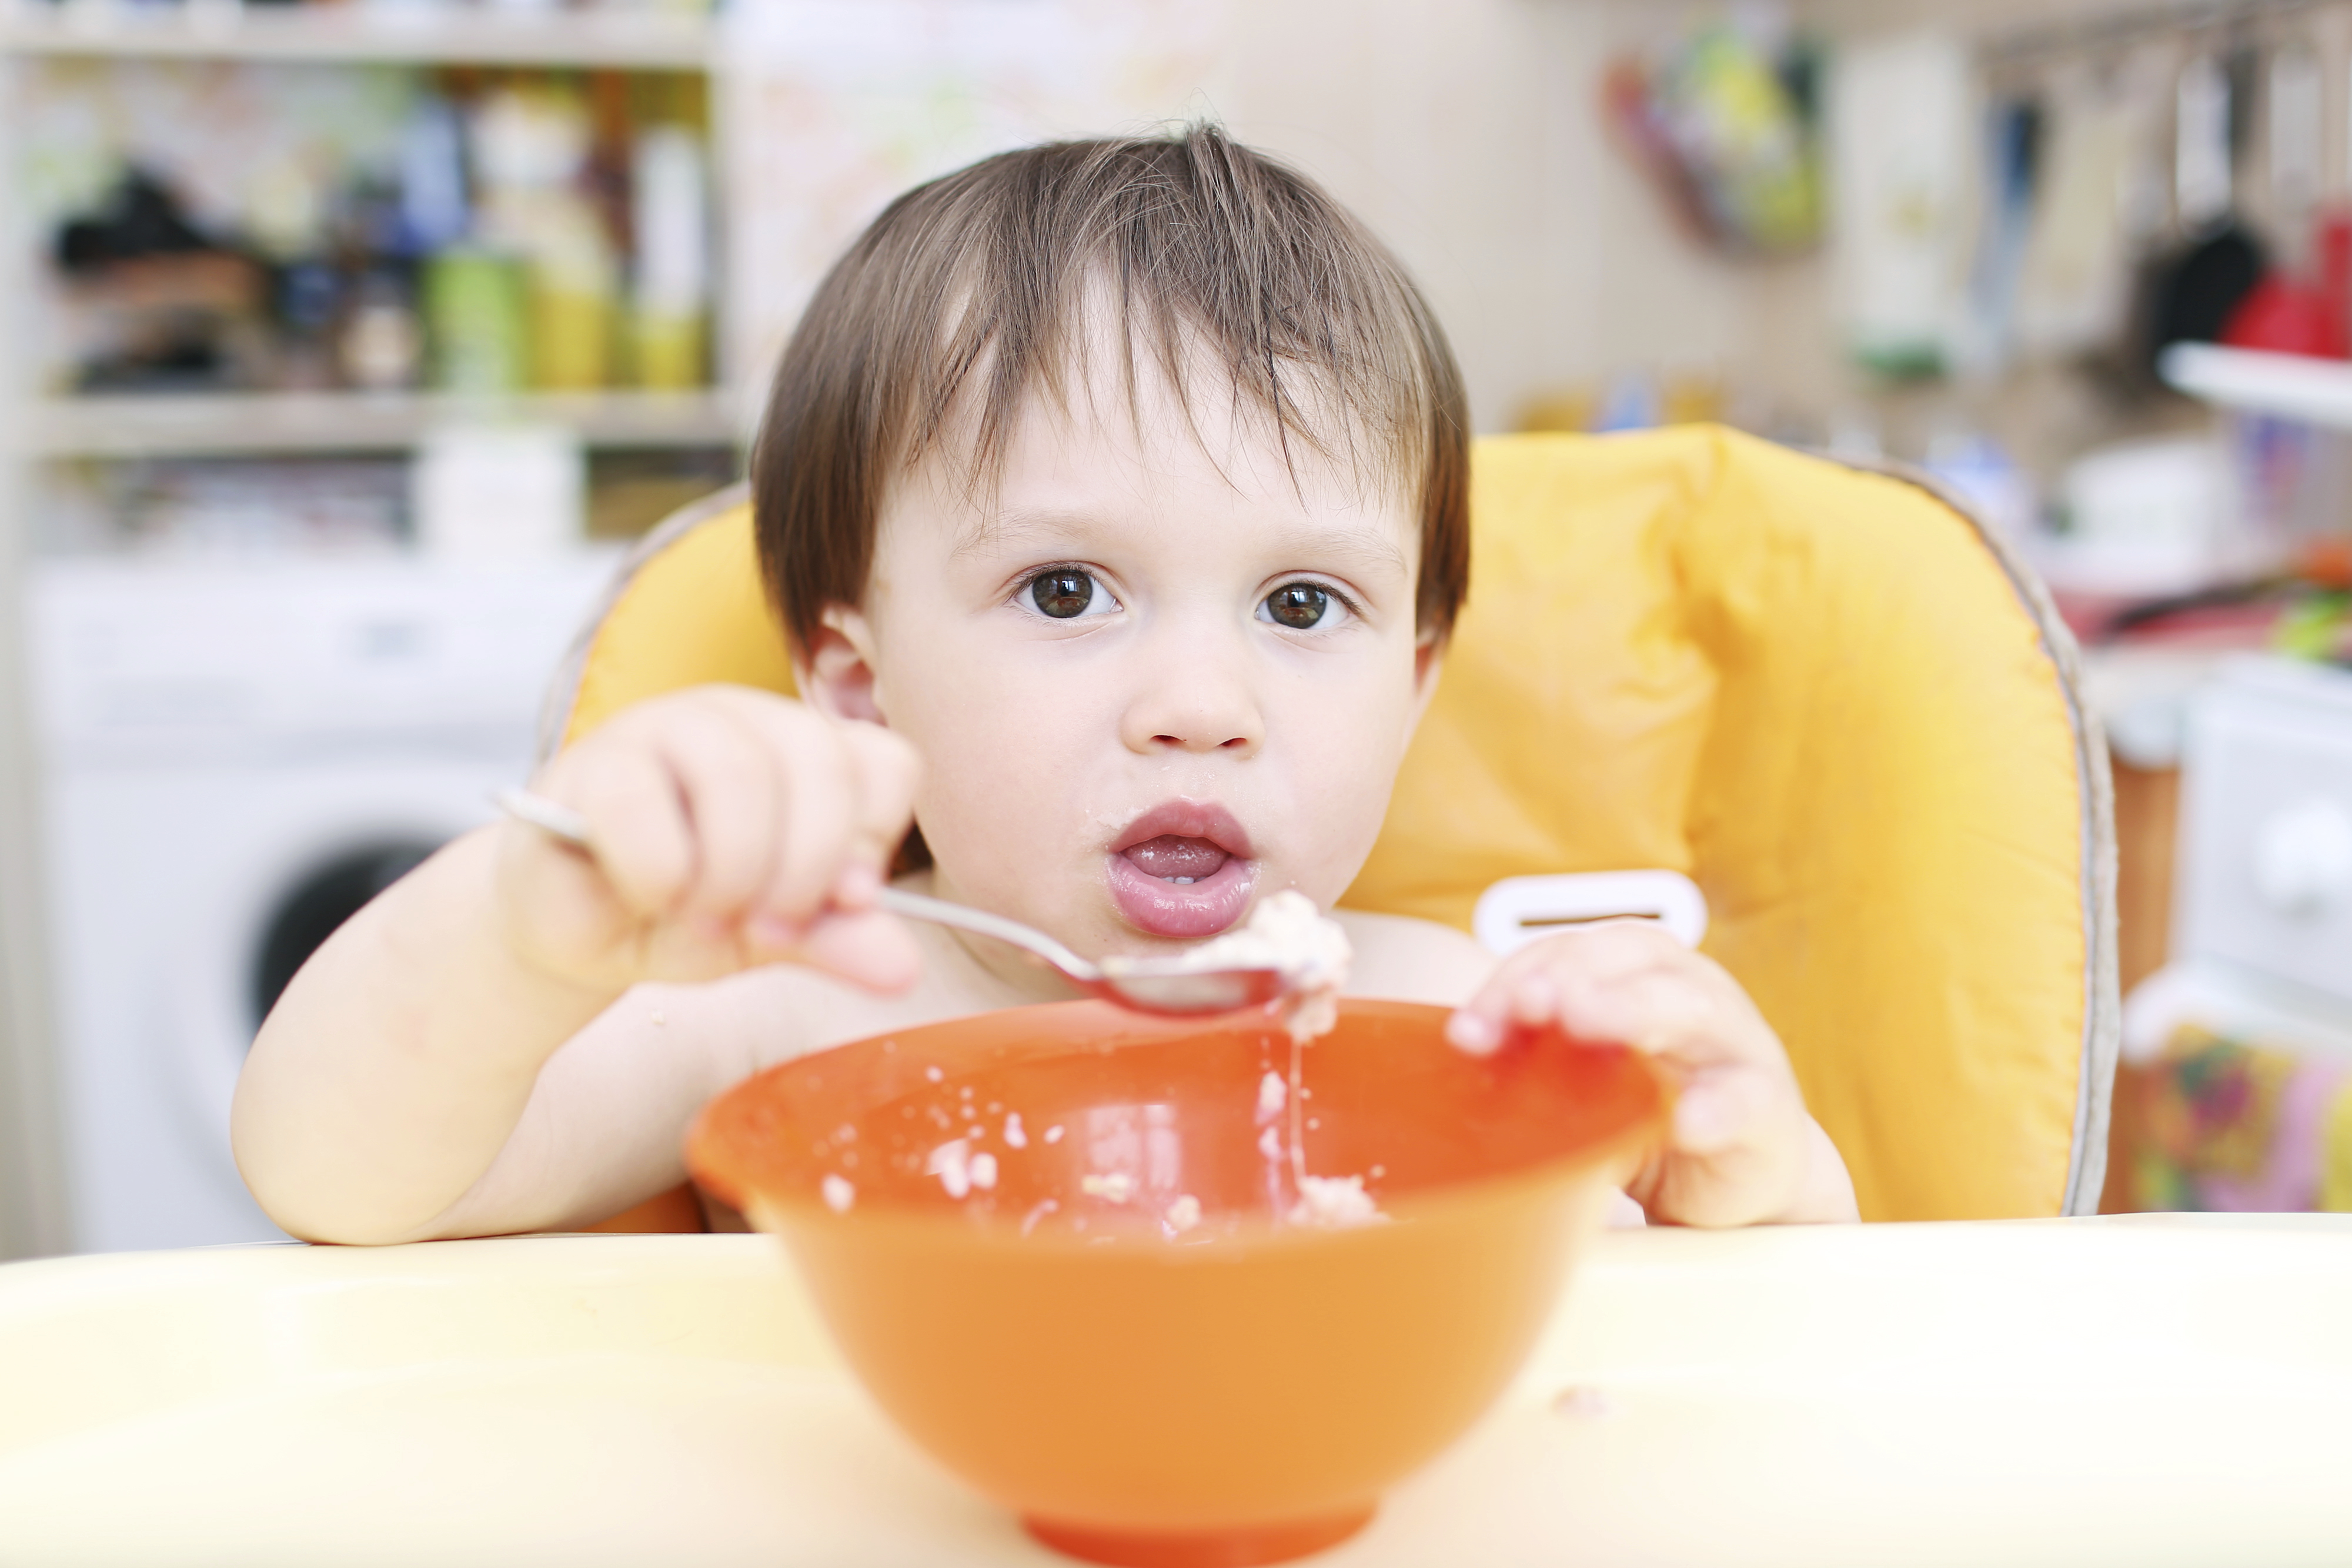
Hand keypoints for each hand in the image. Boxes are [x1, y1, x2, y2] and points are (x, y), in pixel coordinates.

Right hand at [495, 685, 922, 995]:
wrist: (577, 935)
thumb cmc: (686, 917)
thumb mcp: (775, 937)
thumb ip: (837, 941)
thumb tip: (902, 969)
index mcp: (806, 752)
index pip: (884, 764)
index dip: (871, 840)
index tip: (843, 902)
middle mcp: (746, 721)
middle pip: (820, 762)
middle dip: (806, 866)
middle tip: (770, 929)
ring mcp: (666, 728)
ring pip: (738, 771)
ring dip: (733, 871)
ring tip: (708, 918)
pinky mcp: (593, 762)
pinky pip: (642, 802)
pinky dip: (659, 870)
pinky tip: (652, 897)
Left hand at [1446, 920, 1856, 1225]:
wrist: (1742, 1174)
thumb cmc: (1654, 1107)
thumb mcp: (1587, 1077)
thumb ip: (1536, 1054)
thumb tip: (1462, 1042)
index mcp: (1636, 973)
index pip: (1571, 953)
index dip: (1517, 978)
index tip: (1469, 1029)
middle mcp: (1687, 991)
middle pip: (1632, 959)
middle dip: (1573, 975)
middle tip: (1530, 1004)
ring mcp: (1733, 1045)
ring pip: (1691, 1010)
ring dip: (1632, 1010)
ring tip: (1585, 1022)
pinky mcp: (1766, 1108)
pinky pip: (1745, 1100)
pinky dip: (1715, 1107)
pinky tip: (1686, 1121)